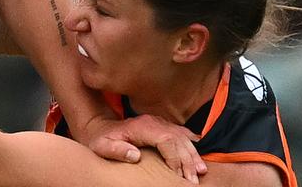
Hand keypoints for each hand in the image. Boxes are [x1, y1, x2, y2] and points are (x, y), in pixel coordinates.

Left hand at [84, 114, 206, 183]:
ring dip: (192, 154)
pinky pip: (181, 133)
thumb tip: (135, 155)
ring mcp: (159, 123)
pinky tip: (198, 155)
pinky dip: (191, 144)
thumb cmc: (101, 139)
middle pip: (177, 139)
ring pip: (182, 137)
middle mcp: (154, 122)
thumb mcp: (102, 146)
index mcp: (142, 126)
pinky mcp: (162, 126)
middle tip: (193, 180)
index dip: (174, 157)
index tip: (177, 175)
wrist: (101, 127)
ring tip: (200, 172)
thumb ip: (116, 150)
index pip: (166, 140)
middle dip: (187, 160)